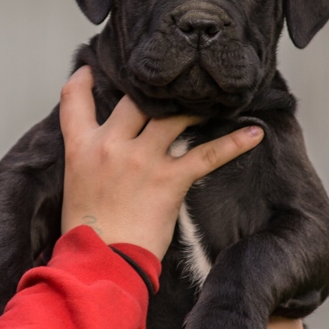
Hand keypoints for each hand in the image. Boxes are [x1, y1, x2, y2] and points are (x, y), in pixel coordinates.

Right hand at [58, 66, 263, 259]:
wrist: (100, 261)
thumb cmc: (88, 231)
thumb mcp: (76, 185)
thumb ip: (91, 159)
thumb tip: (109, 148)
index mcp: (81, 147)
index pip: (74, 101)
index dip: (83, 79)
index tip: (91, 67)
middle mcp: (110, 145)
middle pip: (133, 101)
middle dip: (151, 90)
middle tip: (171, 84)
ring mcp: (141, 160)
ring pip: (171, 116)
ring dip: (193, 107)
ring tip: (212, 100)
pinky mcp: (169, 179)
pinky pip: (207, 154)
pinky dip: (233, 143)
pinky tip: (254, 133)